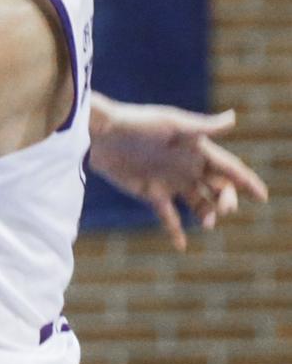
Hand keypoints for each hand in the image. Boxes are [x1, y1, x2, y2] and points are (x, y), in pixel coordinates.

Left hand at [89, 101, 267, 250]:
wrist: (101, 134)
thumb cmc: (138, 123)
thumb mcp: (171, 124)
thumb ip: (202, 127)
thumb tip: (234, 118)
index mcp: (196, 148)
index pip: (228, 167)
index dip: (246, 181)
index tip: (263, 197)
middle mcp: (186, 165)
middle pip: (217, 187)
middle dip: (227, 199)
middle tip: (224, 209)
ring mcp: (170, 180)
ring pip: (198, 203)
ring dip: (207, 214)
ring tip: (206, 223)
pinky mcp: (151, 192)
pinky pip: (169, 216)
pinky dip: (176, 231)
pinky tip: (182, 245)